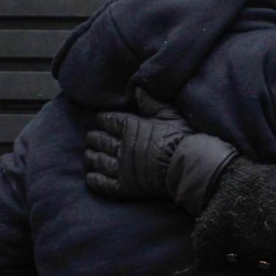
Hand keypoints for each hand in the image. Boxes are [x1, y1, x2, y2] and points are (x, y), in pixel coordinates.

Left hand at [85, 88, 238, 213]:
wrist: (187, 166)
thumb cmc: (181, 139)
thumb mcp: (169, 115)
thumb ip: (151, 103)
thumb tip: (137, 89)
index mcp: (131, 127)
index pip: (110, 121)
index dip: (103, 119)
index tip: (100, 119)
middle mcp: (122, 146)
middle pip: (101, 140)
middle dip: (95, 137)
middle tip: (91, 137)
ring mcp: (122, 168)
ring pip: (99, 161)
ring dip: (92, 157)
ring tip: (88, 154)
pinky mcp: (125, 186)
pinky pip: (104, 183)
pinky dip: (95, 179)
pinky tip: (91, 176)